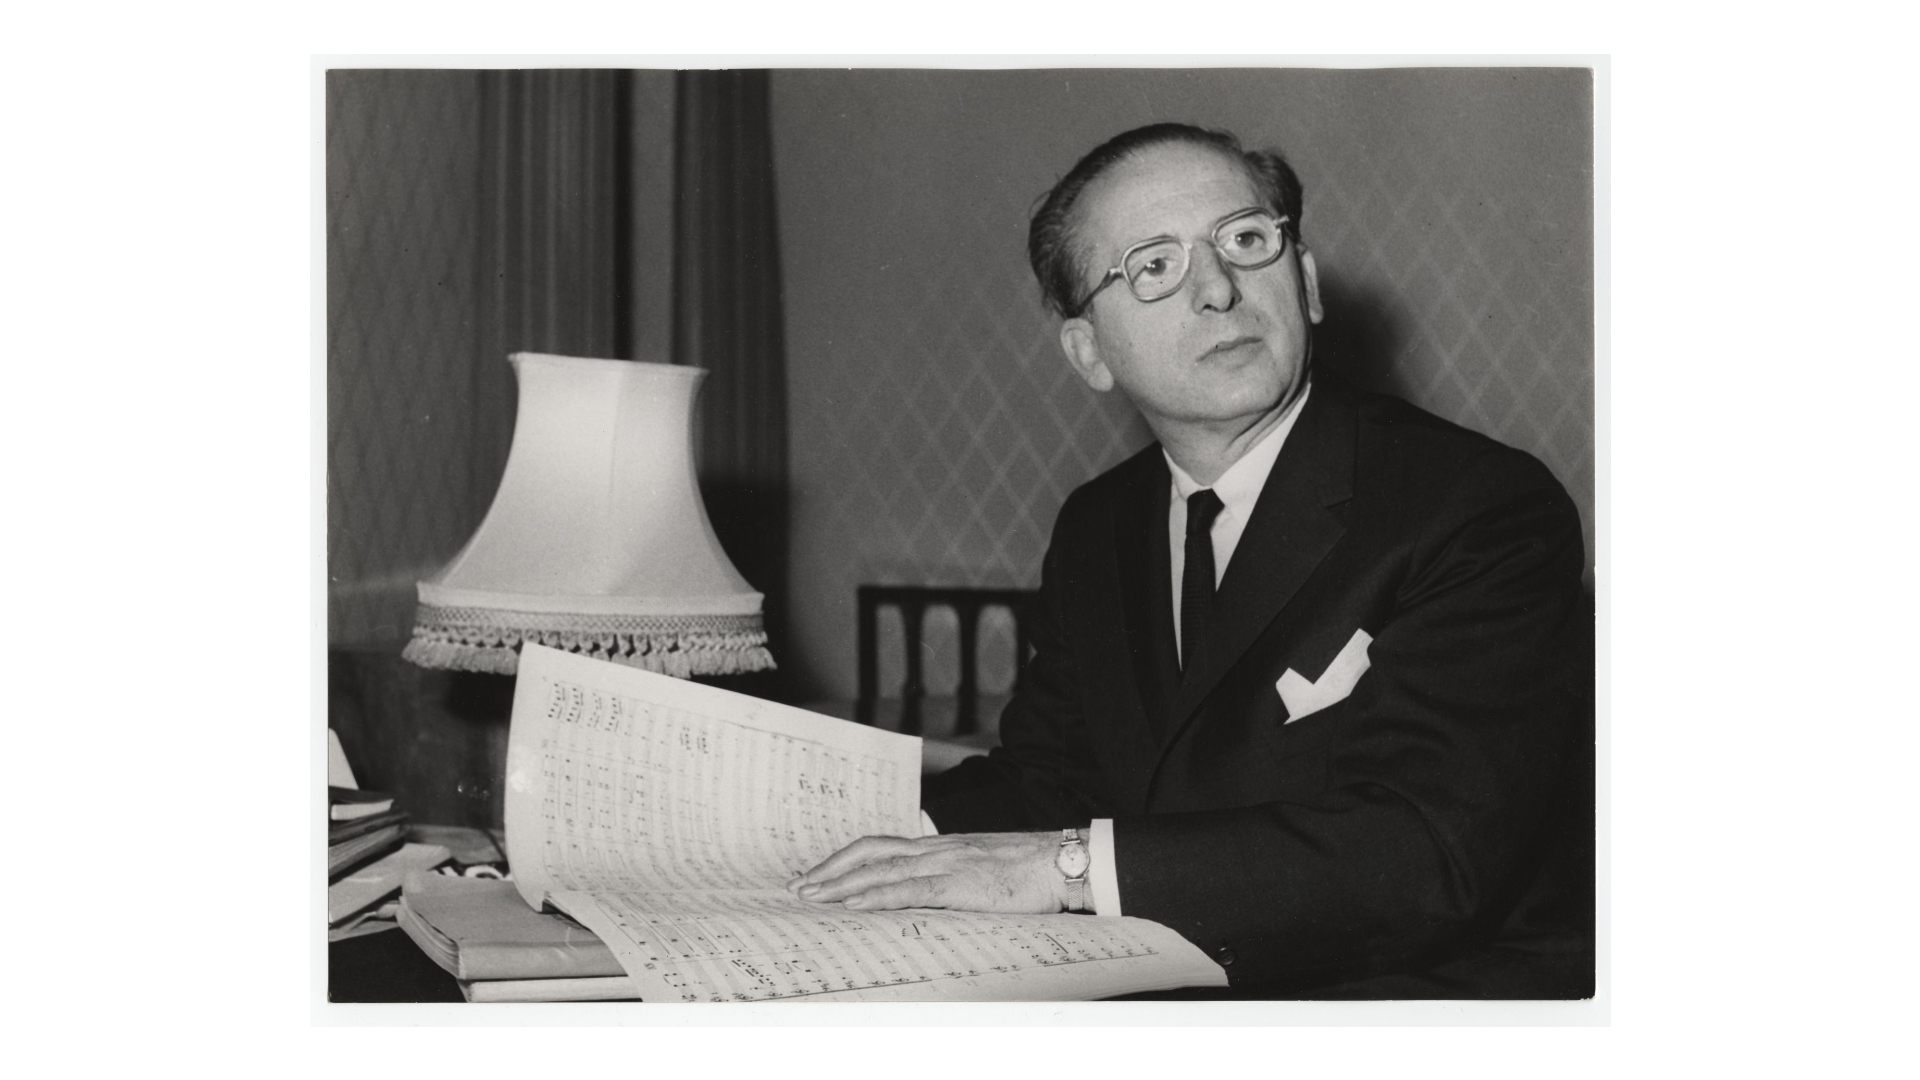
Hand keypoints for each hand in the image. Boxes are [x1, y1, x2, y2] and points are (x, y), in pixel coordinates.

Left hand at [786, 832, 1064, 912]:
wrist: (1063, 862)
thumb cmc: (1030, 870)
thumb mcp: (982, 869)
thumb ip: (953, 876)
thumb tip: (929, 895)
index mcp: (940, 846)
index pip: (882, 847)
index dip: (847, 859)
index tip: (821, 873)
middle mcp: (936, 849)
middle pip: (870, 852)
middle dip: (830, 868)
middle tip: (800, 885)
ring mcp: (946, 864)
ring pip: (880, 869)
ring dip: (841, 883)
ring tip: (812, 895)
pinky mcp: (958, 885)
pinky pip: (908, 890)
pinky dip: (876, 895)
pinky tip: (854, 903)